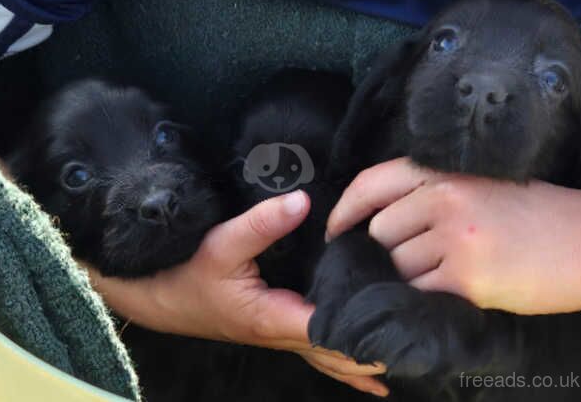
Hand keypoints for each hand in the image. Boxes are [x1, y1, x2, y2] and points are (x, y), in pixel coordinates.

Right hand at [84, 190, 387, 396]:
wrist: (161, 296)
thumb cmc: (187, 273)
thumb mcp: (221, 243)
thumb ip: (262, 224)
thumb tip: (303, 203)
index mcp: (274, 316)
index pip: (330, 330)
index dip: (365, 331)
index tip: (401, 327)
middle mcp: (282, 333)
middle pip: (338, 351)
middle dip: (375, 351)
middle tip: (420, 347)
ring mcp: (279, 335)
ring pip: (330, 356)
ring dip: (364, 361)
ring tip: (406, 363)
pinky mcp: (275, 328)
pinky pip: (318, 350)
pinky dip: (345, 361)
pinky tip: (368, 376)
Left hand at [326, 157, 580, 314]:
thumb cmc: (531, 213)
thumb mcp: (475, 185)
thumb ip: (426, 195)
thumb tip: (376, 223)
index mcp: (442, 173)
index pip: (370, 183)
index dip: (343, 210)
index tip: (334, 232)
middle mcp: (443, 199)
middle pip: (379, 233)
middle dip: (387, 252)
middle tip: (414, 260)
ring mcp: (454, 238)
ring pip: (396, 265)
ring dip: (408, 276)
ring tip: (443, 273)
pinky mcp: (467, 277)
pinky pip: (418, 291)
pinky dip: (424, 296)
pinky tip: (451, 290)